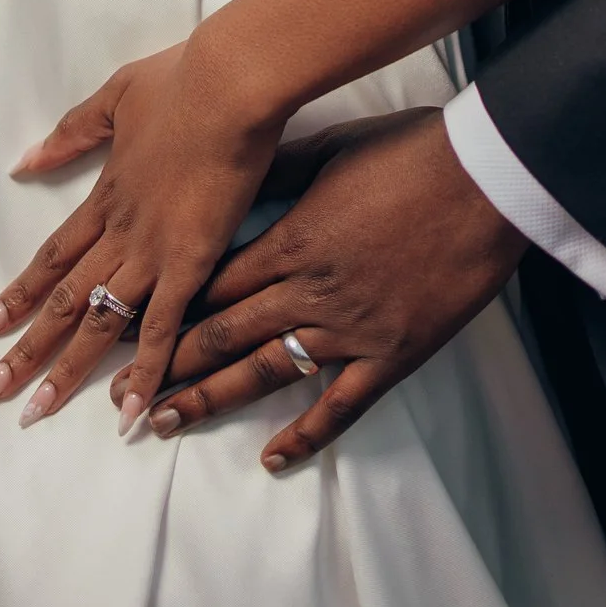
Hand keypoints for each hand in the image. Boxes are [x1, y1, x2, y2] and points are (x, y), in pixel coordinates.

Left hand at [0, 39, 285, 434]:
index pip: (51, 258)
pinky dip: (145, 373)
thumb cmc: (181, 79)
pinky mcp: (190, 261)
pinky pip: (162, 328)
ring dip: (66, 370)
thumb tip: (24, 161)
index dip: (17, 296)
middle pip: (63, 300)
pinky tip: (130, 414)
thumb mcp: (115, 96)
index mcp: (105, 195)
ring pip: (99, 323)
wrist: (228, 81)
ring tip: (35, 412)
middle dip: (24, 350)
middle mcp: (119, 232)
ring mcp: (152, 250)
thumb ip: (71, 133)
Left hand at [123, 106, 524, 470]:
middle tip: (123, 397)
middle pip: (222, 334)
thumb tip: (240, 177)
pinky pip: (340, 406)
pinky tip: (272, 459)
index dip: (164, 308)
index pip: (211, 282)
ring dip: (210, 401)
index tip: (128, 328)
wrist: (482, 180)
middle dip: (167, 366)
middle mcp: (307, 290)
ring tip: (165, 424)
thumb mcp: (332, 147)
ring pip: (264, 373)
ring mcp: (348, 328)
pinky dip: (304, 436)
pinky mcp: (391, 354)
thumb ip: (280, 172)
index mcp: (289, 237)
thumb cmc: (412, 151)